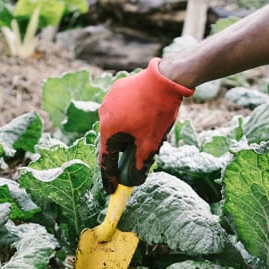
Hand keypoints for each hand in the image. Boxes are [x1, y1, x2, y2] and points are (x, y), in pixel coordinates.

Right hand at [98, 58, 193, 192]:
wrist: (165, 78)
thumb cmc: (156, 112)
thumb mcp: (150, 144)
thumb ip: (140, 165)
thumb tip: (134, 181)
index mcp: (108, 130)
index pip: (106, 160)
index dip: (109, 177)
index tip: (112, 189)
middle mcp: (103, 115)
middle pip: (113, 142)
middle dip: (125, 153)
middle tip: (138, 160)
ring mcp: (110, 101)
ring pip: (118, 126)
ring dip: (130, 134)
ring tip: (148, 133)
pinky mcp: (118, 90)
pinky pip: (122, 111)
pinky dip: (131, 119)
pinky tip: (146, 117)